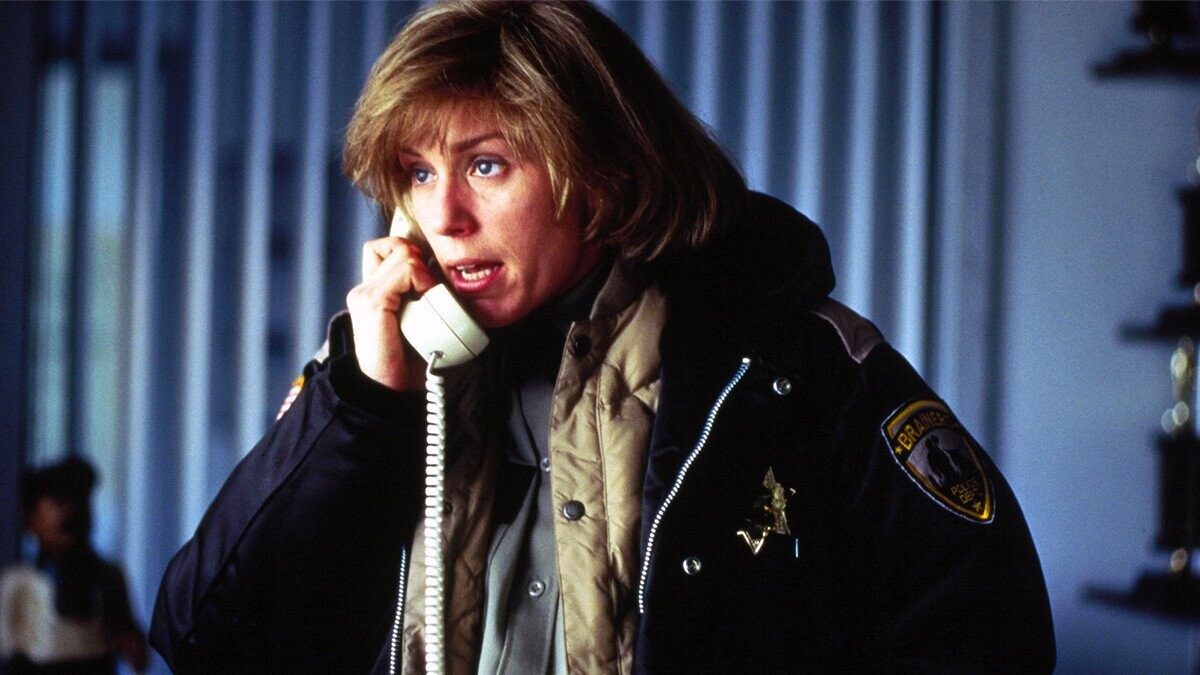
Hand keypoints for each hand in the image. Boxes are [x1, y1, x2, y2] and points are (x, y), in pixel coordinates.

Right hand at [345, 236, 437, 390]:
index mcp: (374, 292)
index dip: (413, 255)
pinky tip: (426, 300)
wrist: (392, 392)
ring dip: (424, 272)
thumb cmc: (410, 363)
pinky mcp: (372, 302)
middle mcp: (364, 289)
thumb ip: (423, 299)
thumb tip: (449, 278)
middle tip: (430, 289)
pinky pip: (405, 270)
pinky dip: (421, 280)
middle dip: (420, 260)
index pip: (389, 248)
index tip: (429, 282)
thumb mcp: (419, 323)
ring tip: (428, 298)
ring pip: (403, 252)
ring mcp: (365, 294)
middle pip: (396, 244)